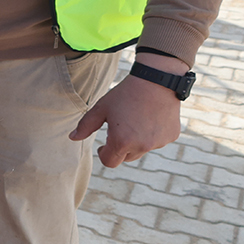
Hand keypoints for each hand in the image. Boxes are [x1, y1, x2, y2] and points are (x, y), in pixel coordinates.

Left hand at [70, 54, 185, 167]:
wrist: (156, 81)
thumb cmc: (125, 94)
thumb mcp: (101, 108)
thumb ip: (85, 125)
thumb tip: (73, 138)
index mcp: (121, 141)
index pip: (109, 162)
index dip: (104, 154)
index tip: (103, 145)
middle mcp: (142, 146)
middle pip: (125, 158)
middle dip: (119, 148)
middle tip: (118, 131)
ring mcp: (158, 143)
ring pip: (142, 150)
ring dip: (136, 142)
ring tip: (134, 121)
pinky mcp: (171, 137)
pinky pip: (157, 141)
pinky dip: (151, 135)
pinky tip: (149, 118)